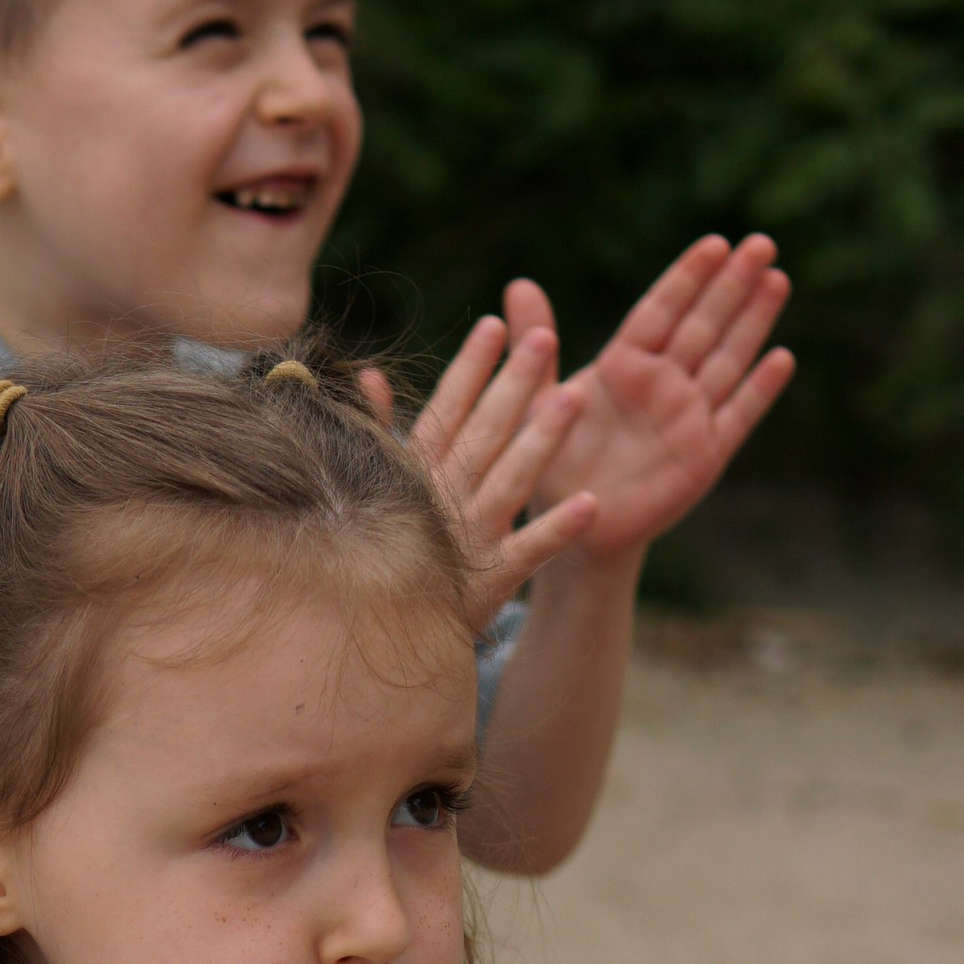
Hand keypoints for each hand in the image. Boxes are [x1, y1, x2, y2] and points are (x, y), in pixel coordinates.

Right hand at [360, 318, 596, 632]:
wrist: (376, 637)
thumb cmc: (378, 553)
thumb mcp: (374, 487)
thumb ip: (375, 429)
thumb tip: (373, 375)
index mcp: (415, 474)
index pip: (446, 410)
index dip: (470, 368)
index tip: (495, 326)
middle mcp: (441, 498)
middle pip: (485, 433)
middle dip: (515, 384)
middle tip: (546, 339)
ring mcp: (466, 538)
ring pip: (510, 480)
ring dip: (542, 441)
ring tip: (576, 398)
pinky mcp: (488, 581)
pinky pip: (528, 552)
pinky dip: (556, 530)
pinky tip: (590, 504)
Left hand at [528, 234, 793, 562]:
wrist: (572, 527)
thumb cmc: (552, 461)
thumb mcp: (535, 400)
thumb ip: (534, 343)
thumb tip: (518, 283)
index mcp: (624, 364)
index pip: (661, 310)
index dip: (687, 278)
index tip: (715, 243)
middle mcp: (661, 383)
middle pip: (702, 325)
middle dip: (732, 285)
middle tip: (762, 243)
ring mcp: (687, 417)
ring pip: (726, 360)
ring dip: (753, 323)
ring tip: (777, 279)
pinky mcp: (704, 455)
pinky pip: (735, 418)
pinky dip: (758, 391)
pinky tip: (781, 359)